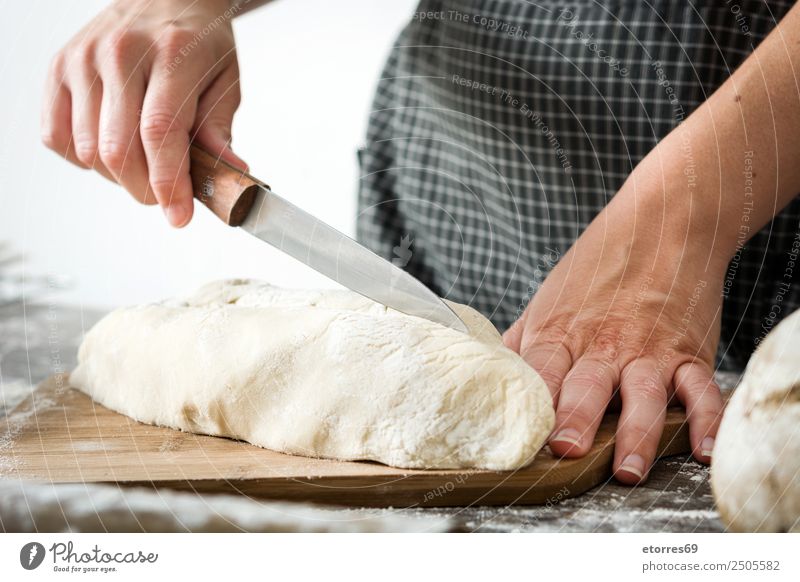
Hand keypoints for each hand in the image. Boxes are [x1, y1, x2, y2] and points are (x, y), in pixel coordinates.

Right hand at [41, 0, 245, 226]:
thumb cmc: (199, 41)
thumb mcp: (226, 80)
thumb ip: (220, 131)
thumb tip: (229, 177)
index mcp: (172, 54)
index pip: (160, 132)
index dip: (169, 184)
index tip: (180, 216)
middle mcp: (120, 52)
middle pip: (119, 150)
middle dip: (146, 190)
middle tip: (167, 195)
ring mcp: (82, 59)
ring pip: (89, 151)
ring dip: (119, 177)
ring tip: (144, 164)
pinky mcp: (58, 68)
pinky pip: (57, 138)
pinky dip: (84, 159)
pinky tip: (113, 146)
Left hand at [503, 167, 725, 483]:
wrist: (661, 222)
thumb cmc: (596, 266)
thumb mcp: (546, 300)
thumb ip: (521, 345)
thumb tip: (487, 379)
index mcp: (561, 333)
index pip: (540, 374)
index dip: (530, 404)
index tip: (520, 437)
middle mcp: (603, 345)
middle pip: (587, 385)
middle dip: (577, 418)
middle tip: (568, 450)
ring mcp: (649, 349)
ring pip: (643, 394)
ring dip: (636, 433)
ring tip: (627, 469)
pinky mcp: (689, 352)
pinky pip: (701, 388)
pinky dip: (707, 418)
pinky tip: (705, 448)